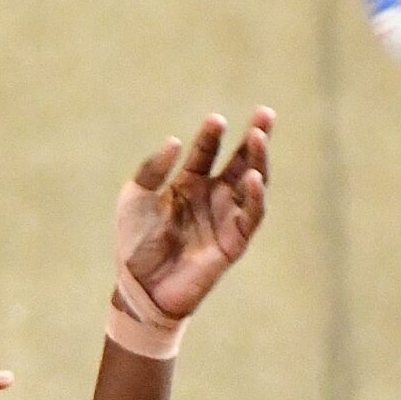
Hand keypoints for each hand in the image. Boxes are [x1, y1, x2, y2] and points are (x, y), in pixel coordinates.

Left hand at [114, 108, 271, 322]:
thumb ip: (152, 169)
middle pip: (240, 160)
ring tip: (259, 137)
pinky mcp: (234, 241)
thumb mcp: (135, 198)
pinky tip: (254, 177)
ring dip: (258, 160)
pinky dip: (256, 197)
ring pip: (252, 183)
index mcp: (189, 183)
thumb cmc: (135, 243)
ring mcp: (225, 217)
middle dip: (255, 136)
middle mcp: (212, 196)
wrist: (140, 286)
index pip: (206, 151)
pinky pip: (252, 216)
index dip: (212, 135)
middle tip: (265, 113)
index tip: (216, 120)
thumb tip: (176, 140)